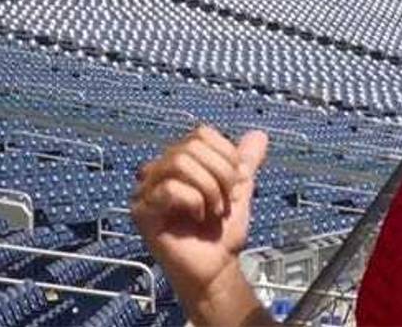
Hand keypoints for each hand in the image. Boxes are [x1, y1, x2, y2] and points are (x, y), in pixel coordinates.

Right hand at [132, 125, 269, 301]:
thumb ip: (246, 162)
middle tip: (225, 201)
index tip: (234, 184)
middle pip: (191, 146)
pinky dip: (194, 201)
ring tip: (213, 210)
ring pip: (179, 162)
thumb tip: (259, 135)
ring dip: (208, 188)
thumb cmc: (222, 233)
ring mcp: (147, 191)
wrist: (218, 267)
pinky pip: (169, 188)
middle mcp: (158, 171)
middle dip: (220, 174)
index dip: (226, 155)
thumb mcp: (238, 190)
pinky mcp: (142, 212)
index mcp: (179, 162)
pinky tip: (198, 218)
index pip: (201, 134)